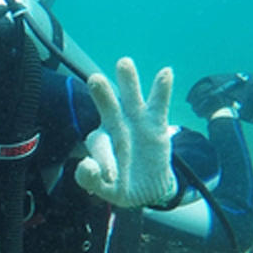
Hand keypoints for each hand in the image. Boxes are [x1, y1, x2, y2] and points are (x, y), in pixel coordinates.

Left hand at [75, 58, 176, 207]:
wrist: (146, 188)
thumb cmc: (120, 185)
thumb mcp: (104, 189)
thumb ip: (90, 180)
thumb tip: (86, 165)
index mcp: (99, 142)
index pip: (99, 145)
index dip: (103, 159)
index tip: (109, 176)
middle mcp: (114, 125)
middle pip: (107, 108)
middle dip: (102, 95)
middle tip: (94, 78)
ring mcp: (135, 121)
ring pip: (130, 98)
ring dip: (128, 82)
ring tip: (124, 63)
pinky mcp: (155, 123)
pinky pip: (159, 104)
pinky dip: (162, 89)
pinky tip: (166, 72)